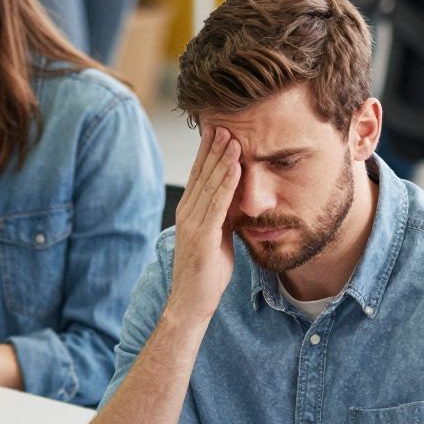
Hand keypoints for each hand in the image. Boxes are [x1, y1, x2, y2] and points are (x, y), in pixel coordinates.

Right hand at [166, 125, 242, 330]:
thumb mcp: (217, 237)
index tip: (219, 129)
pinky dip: (227, 183)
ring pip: (209, 183)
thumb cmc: (205, 274)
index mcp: (190, 212)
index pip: (199, 175)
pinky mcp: (203, 235)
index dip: (208, 152)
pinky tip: (236, 166)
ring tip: (233, 136)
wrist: (191, 303)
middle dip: (213, 147)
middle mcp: (187, 212)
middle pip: (201, 173)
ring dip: (222, 159)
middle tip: (224, 120)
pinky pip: (217, 204)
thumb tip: (235, 199)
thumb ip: (222, 217)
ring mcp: (193, 223)